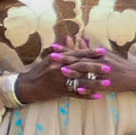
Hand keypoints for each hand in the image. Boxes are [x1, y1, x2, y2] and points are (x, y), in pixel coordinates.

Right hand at [12, 42, 135, 104]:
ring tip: (107, 83)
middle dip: (96, 67)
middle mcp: (60, 69)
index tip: (103, 51)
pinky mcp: (60, 92)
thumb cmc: (39, 71)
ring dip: (95, 83)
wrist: (27, 86)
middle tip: (109, 67)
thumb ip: (62, 50)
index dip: (91, 53)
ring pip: (81, 81)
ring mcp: (60, 81)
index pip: (77, 54)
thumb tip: (70, 38)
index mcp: (58, 59)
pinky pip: (76, 94)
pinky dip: (87, 95)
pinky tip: (98, 96)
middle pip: (81, 67)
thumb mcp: (49, 58)